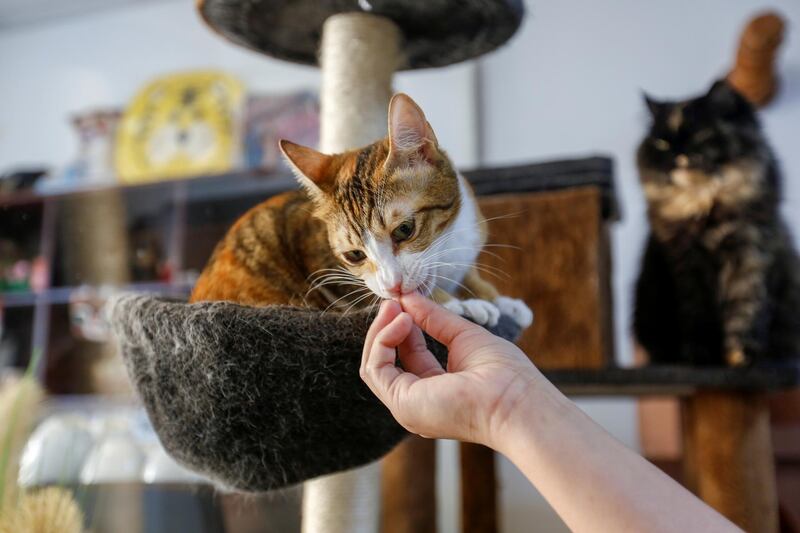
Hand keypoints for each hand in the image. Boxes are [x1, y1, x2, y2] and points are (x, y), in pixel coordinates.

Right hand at [359, 292, 539, 447]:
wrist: (516, 401)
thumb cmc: (503, 375)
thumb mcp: (463, 335)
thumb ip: (434, 318)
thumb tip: (408, 297)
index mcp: (436, 390)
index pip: (409, 355)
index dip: (404, 326)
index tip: (405, 300)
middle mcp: (418, 402)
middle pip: (387, 361)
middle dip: (388, 327)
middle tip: (394, 300)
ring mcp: (408, 407)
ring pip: (375, 365)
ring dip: (382, 331)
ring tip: (396, 306)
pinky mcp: (402, 404)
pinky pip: (376, 369)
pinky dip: (383, 341)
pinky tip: (402, 321)